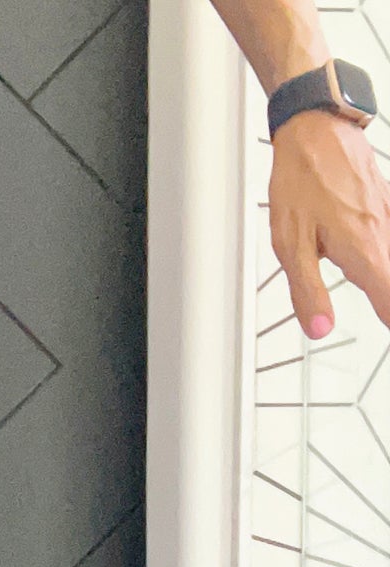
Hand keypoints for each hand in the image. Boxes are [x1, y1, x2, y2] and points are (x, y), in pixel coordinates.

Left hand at [270, 109, 389, 335]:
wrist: (316, 127)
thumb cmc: (302, 179)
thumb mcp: (291, 244)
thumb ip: (307, 291)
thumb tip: (320, 329)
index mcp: (363, 250)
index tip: (389, 333)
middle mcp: (384, 233)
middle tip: (385, 316)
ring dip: (389, 279)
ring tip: (385, 299)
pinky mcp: (387, 201)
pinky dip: (389, 252)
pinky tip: (381, 255)